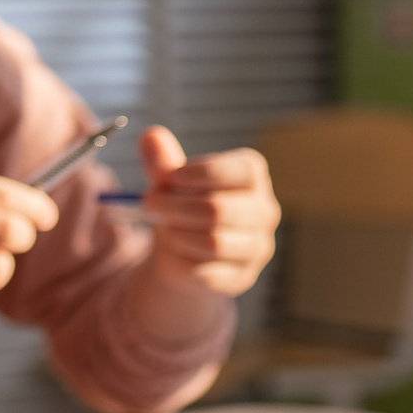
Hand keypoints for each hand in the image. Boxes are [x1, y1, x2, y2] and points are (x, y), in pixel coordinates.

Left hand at [138, 125, 277, 297]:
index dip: (204, 172)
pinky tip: (175, 255)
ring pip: (213, 242)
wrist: (182, 252)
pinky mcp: (242, 277)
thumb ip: (162, 161)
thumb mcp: (169, 183)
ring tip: (164, 229)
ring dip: (176, 234)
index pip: (243, 170)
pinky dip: (181, 263)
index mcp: (252, 179)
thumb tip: (151, 135)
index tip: (171, 176)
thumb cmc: (181, 207)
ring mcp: (258, 247)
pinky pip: (207, 273)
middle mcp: (264, 212)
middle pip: (219, 209)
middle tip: (148, 203)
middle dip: (174, 206)